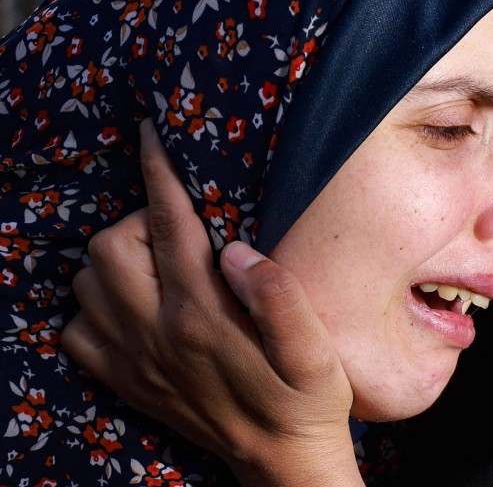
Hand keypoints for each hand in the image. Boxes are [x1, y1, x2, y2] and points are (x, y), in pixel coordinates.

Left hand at [62, 119, 361, 485]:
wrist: (280, 461)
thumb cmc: (308, 398)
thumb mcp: (316, 349)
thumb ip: (280, 295)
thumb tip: (238, 248)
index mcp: (203, 317)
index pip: (168, 227)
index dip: (159, 174)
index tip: (153, 136)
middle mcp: (156, 335)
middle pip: (110, 248)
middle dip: (139, 219)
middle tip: (181, 226)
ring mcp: (133, 361)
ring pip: (88, 283)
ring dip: (116, 259)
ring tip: (162, 260)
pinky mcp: (125, 381)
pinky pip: (78, 330)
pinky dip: (96, 305)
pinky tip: (136, 304)